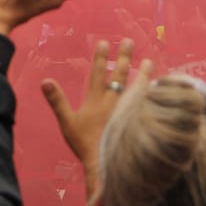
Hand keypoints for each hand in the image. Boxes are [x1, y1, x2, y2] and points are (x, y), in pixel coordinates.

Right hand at [41, 39, 147, 173]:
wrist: (106, 163)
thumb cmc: (85, 144)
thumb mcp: (67, 123)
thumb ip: (57, 101)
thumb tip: (45, 81)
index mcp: (96, 101)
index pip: (98, 74)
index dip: (100, 58)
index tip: (104, 42)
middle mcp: (113, 102)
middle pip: (119, 76)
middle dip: (124, 57)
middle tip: (129, 42)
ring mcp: (127, 111)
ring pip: (137, 88)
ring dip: (143, 74)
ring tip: (149, 62)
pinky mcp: (137, 121)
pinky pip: (147, 104)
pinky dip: (152, 95)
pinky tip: (159, 90)